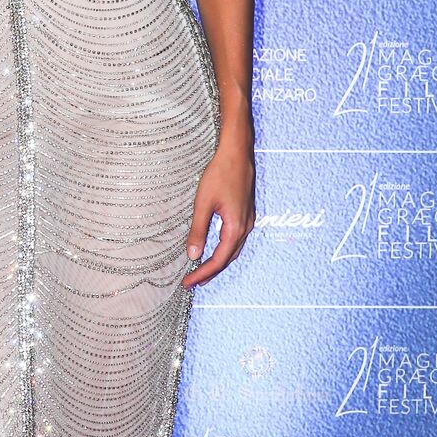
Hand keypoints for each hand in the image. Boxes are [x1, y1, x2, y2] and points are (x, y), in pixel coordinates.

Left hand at [182, 139, 254, 287]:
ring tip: (201, 272)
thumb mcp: (203, 203)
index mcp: (235, 227)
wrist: (237, 154)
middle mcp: (245, 227)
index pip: (218, 260)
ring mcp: (247, 221)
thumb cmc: (220, 174)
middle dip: (210, 272)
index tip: (188, 283)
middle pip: (228, 258)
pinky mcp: (245, 214)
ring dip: (218, 262)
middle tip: (192, 282)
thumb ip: (198, 230)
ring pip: (233, 250)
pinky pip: (235, 240)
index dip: (203, 273)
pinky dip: (224, 250)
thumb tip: (193, 255)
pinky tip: (214, 250)